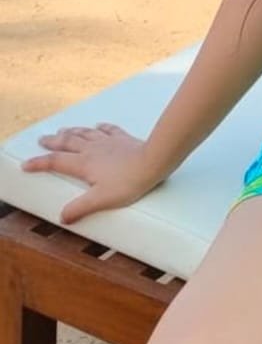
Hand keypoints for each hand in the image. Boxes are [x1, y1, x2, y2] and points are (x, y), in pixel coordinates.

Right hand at [21, 122, 165, 224]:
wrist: (153, 161)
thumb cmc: (128, 182)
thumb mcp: (101, 200)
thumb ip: (80, 208)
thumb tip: (62, 217)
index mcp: (84, 164)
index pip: (56, 162)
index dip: (39, 163)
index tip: (26, 164)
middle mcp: (93, 149)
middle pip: (68, 142)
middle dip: (53, 141)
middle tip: (42, 139)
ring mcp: (108, 141)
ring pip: (85, 133)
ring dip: (72, 131)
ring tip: (63, 129)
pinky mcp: (123, 138)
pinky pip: (108, 129)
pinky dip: (100, 127)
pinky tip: (98, 125)